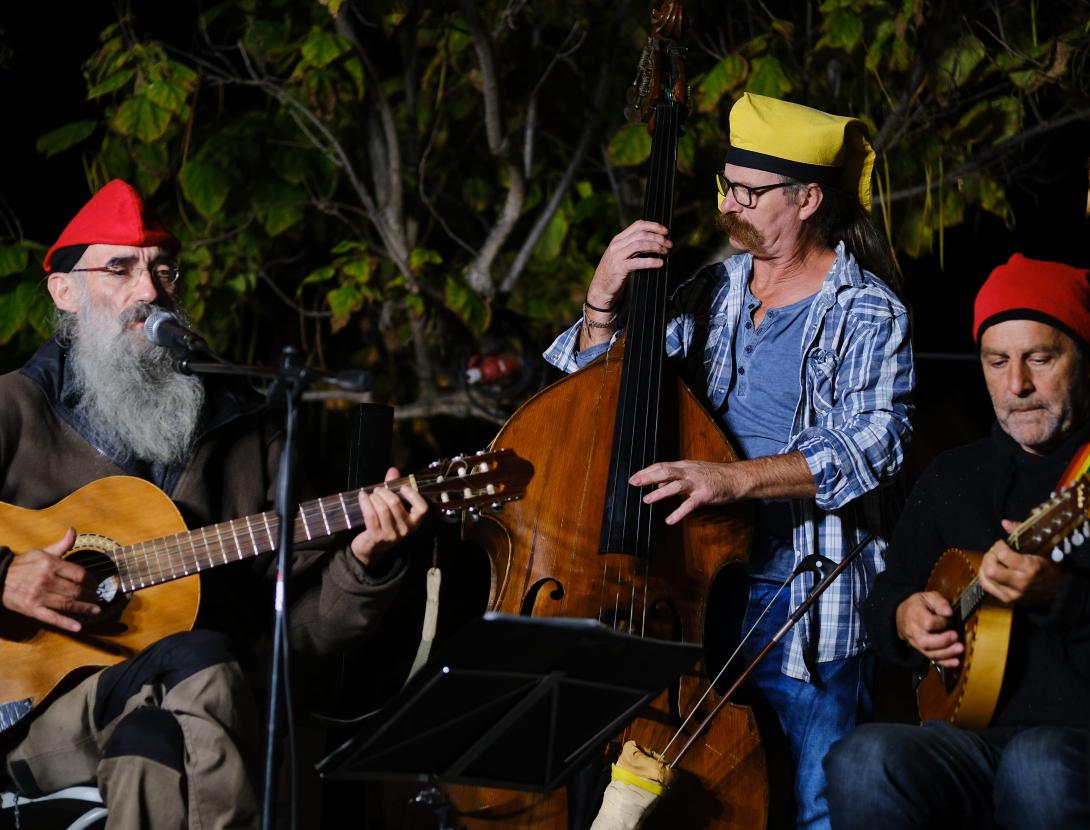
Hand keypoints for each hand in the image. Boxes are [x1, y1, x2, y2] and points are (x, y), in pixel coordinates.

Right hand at [1, 528, 99, 631]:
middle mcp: (46, 580)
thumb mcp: (41, 552)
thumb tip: (73, 530)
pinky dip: (66, 623)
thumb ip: (61, 545)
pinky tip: (78, 627)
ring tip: (96, 610)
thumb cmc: (23, 564)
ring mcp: (38, 596)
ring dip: (84, 608)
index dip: (92, 581)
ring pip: (67, 604)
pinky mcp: (31, 609)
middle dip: (90, 595)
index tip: (96, 584)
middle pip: (76, 590)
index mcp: (50, 564)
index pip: (79, 574)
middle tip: (98, 598)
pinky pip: (51, 617)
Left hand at [350, 468, 428, 568]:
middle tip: (378, 489)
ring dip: (374, 497)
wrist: (372, 548)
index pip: (422, 508)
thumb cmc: (386, 523)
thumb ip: (394, 488)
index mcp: (415, 522)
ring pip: (382, 509)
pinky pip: (370, 515)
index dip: (413, 495)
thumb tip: (393, 469)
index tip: (402, 487)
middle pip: (395, 504)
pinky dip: (365, 502)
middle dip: (385, 492)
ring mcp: (391, 534)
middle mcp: (406, 529)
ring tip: (371, 494)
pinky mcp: (376, 536)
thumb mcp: (394, 508)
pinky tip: (362, 496)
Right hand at [586, 221, 670, 310]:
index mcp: (618, 239)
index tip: (665, 231)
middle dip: (658, 238)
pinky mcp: (619, 268)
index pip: (638, 225)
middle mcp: (617, 245)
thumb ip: (633, 246)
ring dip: (656, 247)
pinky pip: (638, 262)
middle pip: (641, 234)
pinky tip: (659, 263)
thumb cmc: (614, 272)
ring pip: (640, 244)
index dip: (653, 226)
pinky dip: (651, 261)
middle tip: (668, 244)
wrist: (600, 288)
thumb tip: (654, 242)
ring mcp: (617, 256)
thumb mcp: (622, 255)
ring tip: (665, 252)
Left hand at [630, 460, 745, 524]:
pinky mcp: (706, 495)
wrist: (738, 478)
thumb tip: (658, 484)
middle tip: (633, 482)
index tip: (634, 476)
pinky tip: (670, 520)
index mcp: (685, 466)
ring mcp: (698, 483)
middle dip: (648, 476)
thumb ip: (676, 478)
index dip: (647, 470)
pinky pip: (690, 504)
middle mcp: (689, 472)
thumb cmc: (717, 476)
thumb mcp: (694, 473)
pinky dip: (679, 512)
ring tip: (647, 500)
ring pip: (675, 486)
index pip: (662, 465)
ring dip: (660, 493)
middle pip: (665, 472)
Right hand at [895, 591, 962, 667]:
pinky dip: (945, 662)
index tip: (949, 617)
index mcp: (915, 614)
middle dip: (943, 641)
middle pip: (925, 641)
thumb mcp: (927, 597)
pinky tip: (955, 662)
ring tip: (960, 648)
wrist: (902, 615)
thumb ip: (939, 602)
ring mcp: (916, 642)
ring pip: (929, 652)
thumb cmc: (917, 606)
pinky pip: (932, 659)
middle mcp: (913, 631)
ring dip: (946, 653)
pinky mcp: (922, 650)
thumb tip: (949, 612)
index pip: (927, 622)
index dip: (941, 622)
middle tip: (956, 636)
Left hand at [979, 519, 1064, 605]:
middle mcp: (1021, 583)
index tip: (1002, 543)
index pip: (1002, 555)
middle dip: (990, 556)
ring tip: (995, 561)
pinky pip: (986, 586)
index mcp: (1031, 568)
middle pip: (990, 569)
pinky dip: (985, 576)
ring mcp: (1014, 594)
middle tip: (996, 552)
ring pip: (986, 578)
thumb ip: (1020, 532)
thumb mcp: (1038, 545)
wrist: (1055, 586)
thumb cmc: (1046, 562)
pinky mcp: (1007, 600)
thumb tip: (1004, 523)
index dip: (998, 546)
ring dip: (986, 566)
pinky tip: (992, 570)